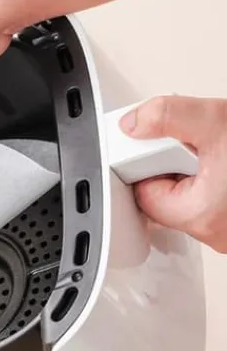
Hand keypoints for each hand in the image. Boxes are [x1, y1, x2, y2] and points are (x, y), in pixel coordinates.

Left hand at [120, 95, 226, 252]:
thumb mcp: (216, 120)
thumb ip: (168, 115)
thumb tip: (132, 123)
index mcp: (199, 216)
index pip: (142, 192)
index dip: (146, 164)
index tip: (159, 148)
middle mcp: (215, 235)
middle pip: (165, 198)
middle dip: (173, 168)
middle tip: (193, 147)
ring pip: (191, 200)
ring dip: (195, 175)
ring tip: (215, 154)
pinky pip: (213, 204)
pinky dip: (215, 184)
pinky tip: (223, 165)